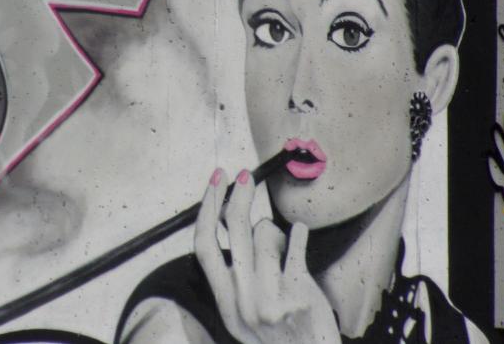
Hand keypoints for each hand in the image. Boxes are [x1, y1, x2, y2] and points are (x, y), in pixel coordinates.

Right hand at [195, 168, 340, 343]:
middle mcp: (243, 300)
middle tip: (244, 175)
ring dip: (274, 228)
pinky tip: (299, 232)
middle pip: (234, 230)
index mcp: (225, 302)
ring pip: (266, 234)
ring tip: (284, 240)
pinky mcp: (299, 294)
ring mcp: (271, 298)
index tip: (215, 184)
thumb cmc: (279, 337)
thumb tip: (229, 224)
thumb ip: (233, 278)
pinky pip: (295, 246)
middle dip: (238, 194)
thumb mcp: (242, 315)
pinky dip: (297, 233)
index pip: (204, 244)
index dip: (207, 208)